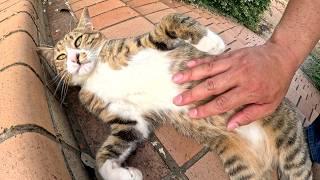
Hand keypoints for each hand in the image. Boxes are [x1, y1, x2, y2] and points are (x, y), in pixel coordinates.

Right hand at [172, 41, 298, 129]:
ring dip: (190, 75)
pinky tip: (187, 65)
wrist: (281, 55)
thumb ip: (249, 115)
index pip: (223, 103)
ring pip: (208, 70)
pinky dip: (199, 62)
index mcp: (249, 91)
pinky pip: (212, 59)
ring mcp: (234, 63)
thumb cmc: (276, 82)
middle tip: (177, 100)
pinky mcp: (231, 54)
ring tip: (175, 79)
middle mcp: (239, 76)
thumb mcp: (269, 104)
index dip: (206, 109)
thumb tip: (230, 126)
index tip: (191, 114)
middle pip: (211, 86)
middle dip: (192, 94)